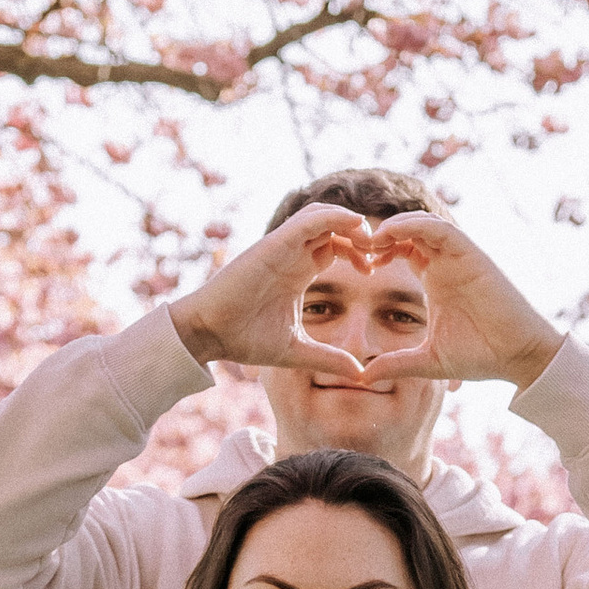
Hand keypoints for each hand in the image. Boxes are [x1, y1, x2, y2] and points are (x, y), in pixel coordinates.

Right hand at [170, 209, 375, 370]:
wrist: (209, 333)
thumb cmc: (244, 339)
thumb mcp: (297, 350)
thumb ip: (328, 358)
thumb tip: (360, 373)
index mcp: (298, 271)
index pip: (336, 247)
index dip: (359, 253)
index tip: (374, 271)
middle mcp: (292, 254)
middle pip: (334, 227)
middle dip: (361, 235)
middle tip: (379, 253)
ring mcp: (283, 246)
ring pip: (324, 215)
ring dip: (351, 222)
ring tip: (370, 240)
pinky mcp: (274, 244)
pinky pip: (309, 220)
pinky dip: (335, 217)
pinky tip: (355, 226)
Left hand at [328, 216, 560, 390]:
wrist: (519, 356)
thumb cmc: (481, 355)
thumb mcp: (428, 361)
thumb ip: (396, 363)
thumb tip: (363, 378)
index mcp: (435, 278)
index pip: (400, 250)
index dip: (375, 251)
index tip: (353, 264)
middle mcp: (446, 262)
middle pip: (407, 230)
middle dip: (378, 234)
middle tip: (353, 247)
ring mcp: (459, 256)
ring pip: (421, 222)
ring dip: (393, 226)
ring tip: (368, 241)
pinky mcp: (472, 254)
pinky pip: (439, 228)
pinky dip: (414, 226)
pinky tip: (390, 236)